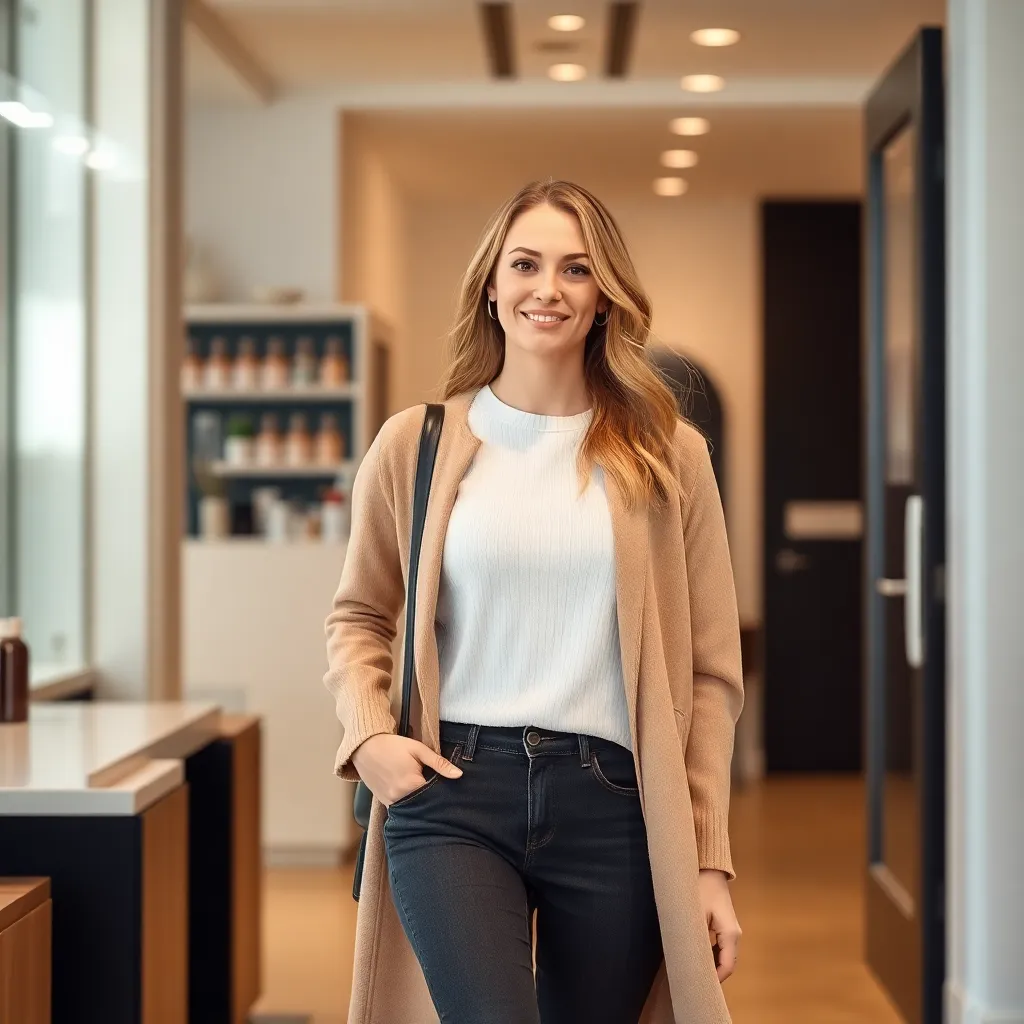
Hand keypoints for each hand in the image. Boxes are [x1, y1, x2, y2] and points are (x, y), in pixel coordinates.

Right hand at [351, 733, 462, 806]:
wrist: (365, 746)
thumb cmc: (393, 746)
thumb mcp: (418, 749)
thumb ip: (439, 763)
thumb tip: (459, 775)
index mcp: (412, 785)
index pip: (436, 796)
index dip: (443, 792)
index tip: (447, 788)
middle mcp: (400, 798)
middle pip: (424, 804)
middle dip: (432, 799)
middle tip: (436, 789)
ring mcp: (390, 802)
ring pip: (412, 808)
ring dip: (419, 802)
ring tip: (424, 792)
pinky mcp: (384, 803)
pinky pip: (400, 809)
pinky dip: (407, 804)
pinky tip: (411, 794)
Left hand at [699, 868, 741, 982]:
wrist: (709, 868)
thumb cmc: (700, 888)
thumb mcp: (695, 914)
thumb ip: (695, 937)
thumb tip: (689, 959)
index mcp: (730, 934)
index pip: (727, 966)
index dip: (715, 979)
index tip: (698, 985)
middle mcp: (735, 935)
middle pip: (727, 964)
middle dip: (712, 974)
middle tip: (693, 981)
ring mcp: (732, 930)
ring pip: (724, 956)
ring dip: (711, 965)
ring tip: (693, 971)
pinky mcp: (725, 926)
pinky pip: (721, 948)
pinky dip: (711, 955)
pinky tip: (697, 956)